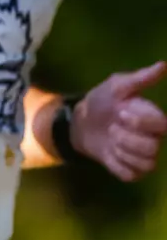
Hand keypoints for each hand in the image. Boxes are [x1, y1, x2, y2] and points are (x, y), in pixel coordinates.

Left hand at [72, 61, 166, 181]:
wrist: (81, 122)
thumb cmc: (102, 101)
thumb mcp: (117, 86)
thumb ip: (141, 78)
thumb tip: (163, 64)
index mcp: (155, 120)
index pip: (162, 126)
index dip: (140, 121)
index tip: (121, 112)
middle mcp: (155, 140)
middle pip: (152, 148)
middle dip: (125, 137)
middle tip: (112, 127)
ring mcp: (145, 158)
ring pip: (145, 164)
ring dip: (121, 150)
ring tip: (111, 139)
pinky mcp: (132, 172)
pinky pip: (131, 175)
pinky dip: (116, 164)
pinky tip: (110, 153)